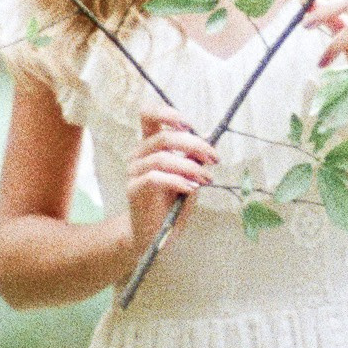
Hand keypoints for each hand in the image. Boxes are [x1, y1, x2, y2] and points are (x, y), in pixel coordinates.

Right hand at [126, 109, 220, 252]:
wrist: (154, 233)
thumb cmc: (171, 202)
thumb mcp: (189, 176)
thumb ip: (194, 158)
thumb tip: (208, 138)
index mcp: (150, 145)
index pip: (149, 115)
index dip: (168, 113)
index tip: (190, 125)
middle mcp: (139, 154)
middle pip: (163, 137)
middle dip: (193, 145)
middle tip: (213, 158)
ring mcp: (134, 171)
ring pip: (161, 158)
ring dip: (189, 167)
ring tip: (206, 179)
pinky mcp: (133, 189)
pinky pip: (154, 178)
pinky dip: (177, 181)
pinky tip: (191, 189)